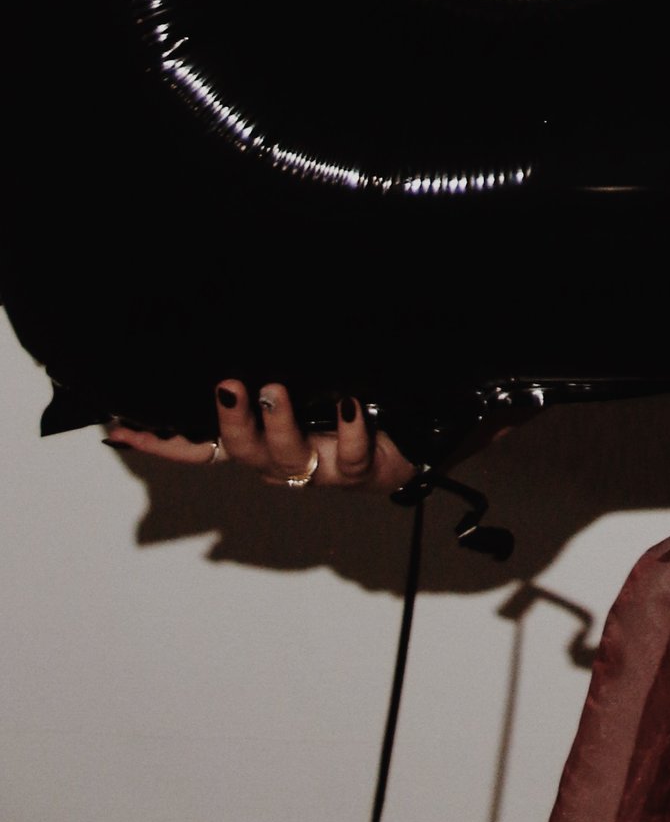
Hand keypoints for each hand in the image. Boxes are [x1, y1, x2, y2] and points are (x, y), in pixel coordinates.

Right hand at [105, 378, 415, 494]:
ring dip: (279, 422)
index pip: (197, 449)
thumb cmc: (334, 422)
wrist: (396, 455)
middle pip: (242, 450)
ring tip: (275, 389)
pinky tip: (350, 402)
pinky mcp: (355, 468)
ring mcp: (315, 467)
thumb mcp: (289, 404)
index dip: (159, 443)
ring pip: (288, 454)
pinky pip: (350, 453)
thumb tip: (217, 353)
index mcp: (254, 446)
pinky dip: (349, 428)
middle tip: (228, 384)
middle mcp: (277, 461)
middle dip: (232, 419)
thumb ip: (255, 388)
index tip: (121, 427)